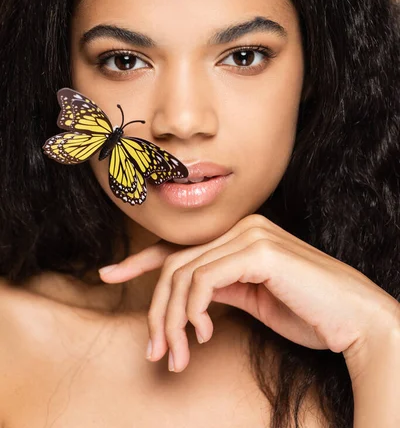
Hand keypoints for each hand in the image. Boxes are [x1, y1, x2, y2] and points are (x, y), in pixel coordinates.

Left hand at [99, 213, 398, 373]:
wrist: (356, 319)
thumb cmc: (310, 312)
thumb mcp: (254, 298)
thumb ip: (222, 286)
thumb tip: (187, 297)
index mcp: (241, 234)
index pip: (180, 245)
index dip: (139, 260)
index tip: (109, 275)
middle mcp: (243, 226)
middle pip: (175, 265)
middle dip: (157, 311)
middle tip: (156, 352)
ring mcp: (250, 235)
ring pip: (183, 274)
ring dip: (171, 320)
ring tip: (176, 355)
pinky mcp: (257, 251)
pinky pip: (203, 280)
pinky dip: (192, 310)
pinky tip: (201, 334)